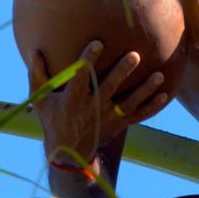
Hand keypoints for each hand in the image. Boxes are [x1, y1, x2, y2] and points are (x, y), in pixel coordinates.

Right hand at [29, 40, 169, 164]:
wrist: (68, 154)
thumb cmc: (52, 120)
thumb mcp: (40, 100)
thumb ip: (38, 75)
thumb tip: (33, 50)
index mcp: (72, 99)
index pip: (81, 77)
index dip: (88, 60)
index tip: (98, 42)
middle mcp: (92, 108)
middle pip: (109, 88)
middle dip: (122, 72)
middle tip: (135, 55)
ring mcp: (107, 118)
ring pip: (129, 102)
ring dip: (144, 90)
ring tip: (159, 75)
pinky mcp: (119, 125)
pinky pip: (138, 115)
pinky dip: (152, 106)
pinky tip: (165, 93)